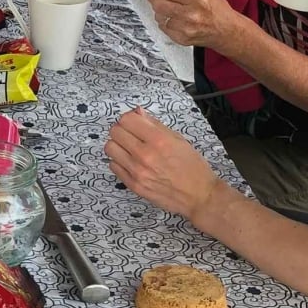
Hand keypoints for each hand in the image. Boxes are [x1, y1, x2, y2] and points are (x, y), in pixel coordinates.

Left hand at [105, 108, 224, 223]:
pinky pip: (113, 165)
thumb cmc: (192, 166)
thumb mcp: (178, 139)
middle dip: (122, 130)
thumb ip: (155, 124)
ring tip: (130, 148)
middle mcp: (145, 155)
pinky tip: (131, 162)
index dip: (130, 118)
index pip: (126, 119)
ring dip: (118, 145)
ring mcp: (137, 172)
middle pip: (115, 132)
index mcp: (159, 140)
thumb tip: (137, 112)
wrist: (198, 196)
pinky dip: (119, 160)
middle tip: (132, 135)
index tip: (135, 123)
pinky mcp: (133, 185)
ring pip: (109, 147)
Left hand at [146, 0, 247, 51]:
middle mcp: (190, 13)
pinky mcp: (180, 38)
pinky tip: (174, 17)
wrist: (226, 31)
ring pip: (158, 14)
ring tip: (170, 5)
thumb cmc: (216, 10)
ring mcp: (184, 27)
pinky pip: (162, 26)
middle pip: (158, 2)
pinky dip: (164, 20)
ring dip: (159, 8)